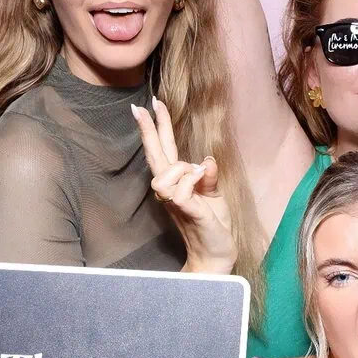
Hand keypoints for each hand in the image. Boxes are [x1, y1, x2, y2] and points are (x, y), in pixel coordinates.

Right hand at [133, 98, 237, 273]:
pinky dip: (191, 180)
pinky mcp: (185, 210)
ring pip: (164, 174)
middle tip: (141, 107)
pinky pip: (179, 190)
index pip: (165, 151)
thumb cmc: (213, 223)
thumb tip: (207, 159)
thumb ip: (208, 176)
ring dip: (182, 168)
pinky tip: (202, 181)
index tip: (153, 105)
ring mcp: (175, 200)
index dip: (159, 129)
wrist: (216, 252)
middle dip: (149, 130)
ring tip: (199, 177)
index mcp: (178, 182)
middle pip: (155, 156)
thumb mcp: (214, 194)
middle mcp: (171, 189)